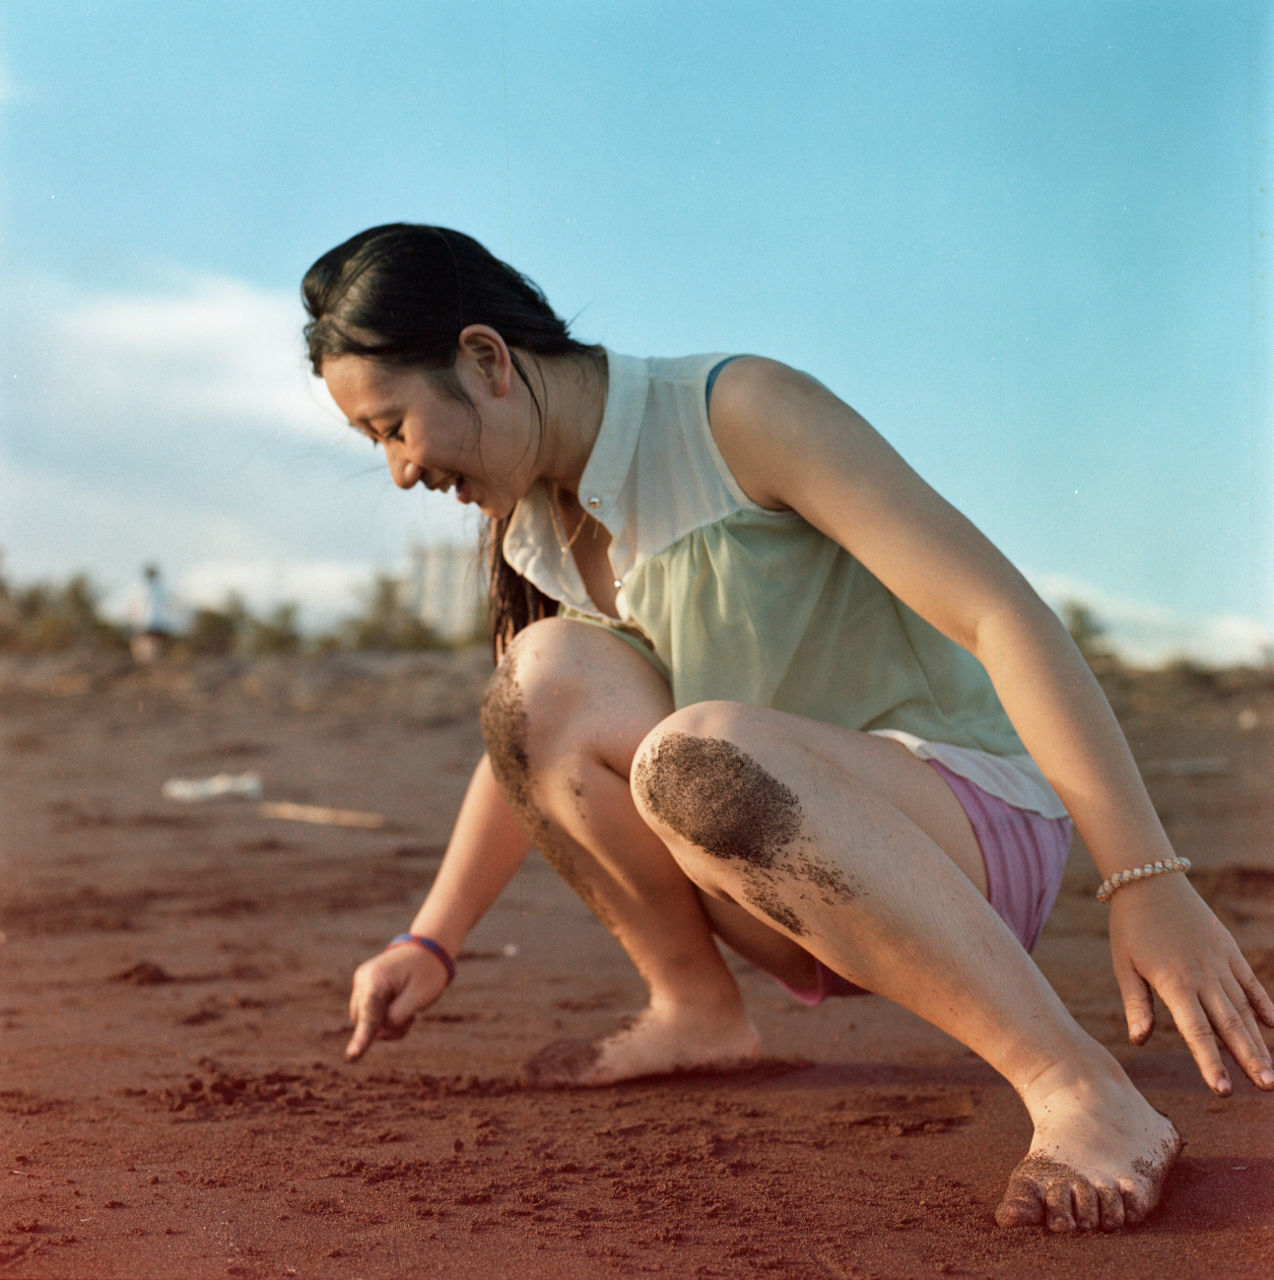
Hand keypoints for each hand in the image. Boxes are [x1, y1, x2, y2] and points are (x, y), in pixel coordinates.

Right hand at [345, 944, 451, 1061]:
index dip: (362, 1038)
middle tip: (412, 1015)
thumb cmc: (427, 971)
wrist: (427, 950)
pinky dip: (386, 1018)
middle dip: (389, 1025)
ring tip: (408, 1009)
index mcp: (376, 979)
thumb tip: (378, 1032)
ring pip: (367, 1021)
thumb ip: (397, 1016)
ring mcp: (362, 984)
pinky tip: (400, 1007)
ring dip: (389, 1023)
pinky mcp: (365, 990)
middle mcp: (363, 981)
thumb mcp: (419, 995)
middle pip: (367, 1022)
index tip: (352, 1057)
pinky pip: (370, 1016)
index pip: (368, 1015)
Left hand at [1109, 873, 1273, 1093]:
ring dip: (1258, 1040)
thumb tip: (1138, 1040)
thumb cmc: (1130, 928)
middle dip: (1248, 1058)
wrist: (1149, 882)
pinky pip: (1250, 982)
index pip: (1196, 1031)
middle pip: (1229, 1024)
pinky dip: (1263, 1003)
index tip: (1223, 1090)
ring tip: (1269, 1071)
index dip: (1210, 1062)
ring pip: (1244, 1008)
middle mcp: (1202, 976)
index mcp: (1174, 983)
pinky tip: (1273, 1026)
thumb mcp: (1125, 966)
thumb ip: (1137, 1004)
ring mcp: (1220, 962)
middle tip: (1265, 1088)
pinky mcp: (1229, 949)